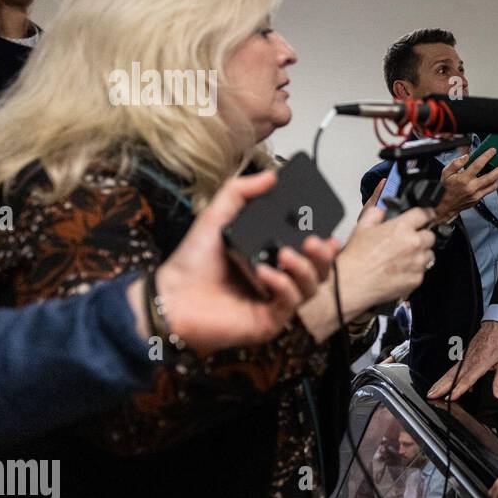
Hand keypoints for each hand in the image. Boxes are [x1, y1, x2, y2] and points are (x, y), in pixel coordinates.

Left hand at [127, 170, 339, 351]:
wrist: (170, 296)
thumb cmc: (191, 264)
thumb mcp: (216, 218)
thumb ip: (240, 193)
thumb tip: (269, 176)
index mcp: (270, 258)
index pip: (309, 253)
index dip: (324, 244)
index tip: (327, 231)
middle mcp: (277, 280)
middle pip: (318, 271)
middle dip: (322, 256)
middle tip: (313, 241)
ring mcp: (274, 303)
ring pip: (311, 288)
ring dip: (303, 269)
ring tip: (285, 254)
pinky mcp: (268, 321)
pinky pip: (290, 303)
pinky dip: (283, 286)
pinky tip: (265, 273)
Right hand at [297, 191, 435, 342]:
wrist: (352, 283)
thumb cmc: (356, 257)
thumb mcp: (363, 225)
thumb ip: (378, 207)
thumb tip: (383, 190)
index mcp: (402, 227)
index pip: (425, 214)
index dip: (425, 214)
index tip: (424, 217)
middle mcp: (413, 244)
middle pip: (430, 235)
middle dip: (422, 236)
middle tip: (408, 241)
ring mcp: (417, 263)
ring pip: (429, 254)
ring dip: (420, 254)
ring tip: (403, 257)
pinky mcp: (416, 279)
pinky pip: (423, 271)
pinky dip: (415, 270)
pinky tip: (400, 270)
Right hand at [428, 320, 497, 400]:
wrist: (494, 328)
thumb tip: (497, 394)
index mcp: (480, 364)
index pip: (467, 379)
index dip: (459, 389)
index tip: (450, 397)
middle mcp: (470, 362)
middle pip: (453, 377)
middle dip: (441, 387)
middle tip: (431, 396)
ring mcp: (464, 359)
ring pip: (449, 373)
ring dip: (439, 383)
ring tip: (431, 392)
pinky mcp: (463, 357)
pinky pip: (452, 369)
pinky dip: (444, 378)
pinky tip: (440, 385)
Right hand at [435, 149, 497, 220]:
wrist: (445, 206)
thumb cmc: (445, 189)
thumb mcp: (446, 173)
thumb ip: (456, 163)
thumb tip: (466, 156)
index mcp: (463, 179)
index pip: (478, 165)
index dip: (486, 156)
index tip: (492, 151)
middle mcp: (472, 187)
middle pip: (491, 177)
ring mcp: (476, 194)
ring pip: (493, 185)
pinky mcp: (479, 199)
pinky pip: (490, 190)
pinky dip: (494, 183)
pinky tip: (495, 178)